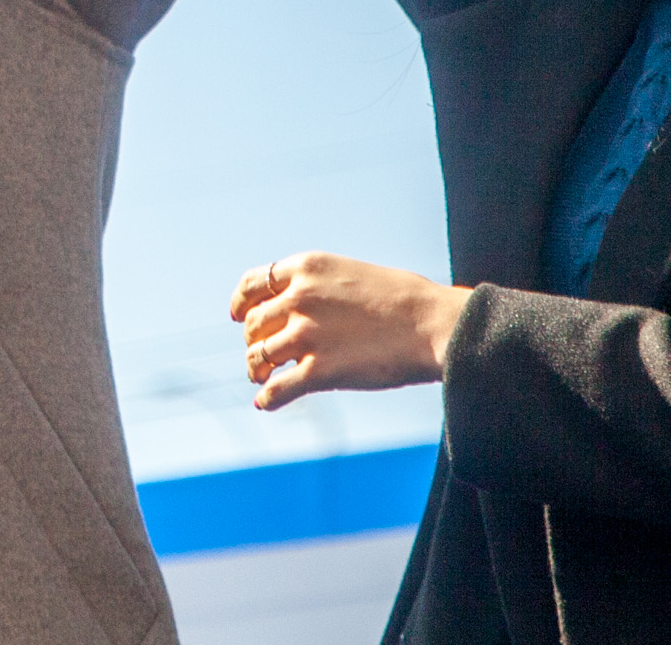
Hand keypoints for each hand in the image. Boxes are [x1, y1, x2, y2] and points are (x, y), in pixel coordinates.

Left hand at [231, 251, 468, 412]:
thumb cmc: (404, 299)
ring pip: (259, 356)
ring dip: (256, 369)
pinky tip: (266, 403)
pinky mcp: (319, 371)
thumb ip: (319, 288)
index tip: (238, 316)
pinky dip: (267, 398)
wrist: (432, 324)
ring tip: (260, 377)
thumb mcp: (351, 274)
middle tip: (259, 354)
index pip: (253, 283)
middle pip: (254, 324)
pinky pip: (277, 389)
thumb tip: (298, 309)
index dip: (241, 302)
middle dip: (253, 341)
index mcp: (307, 268)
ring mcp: (306, 335)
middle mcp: (299, 298)